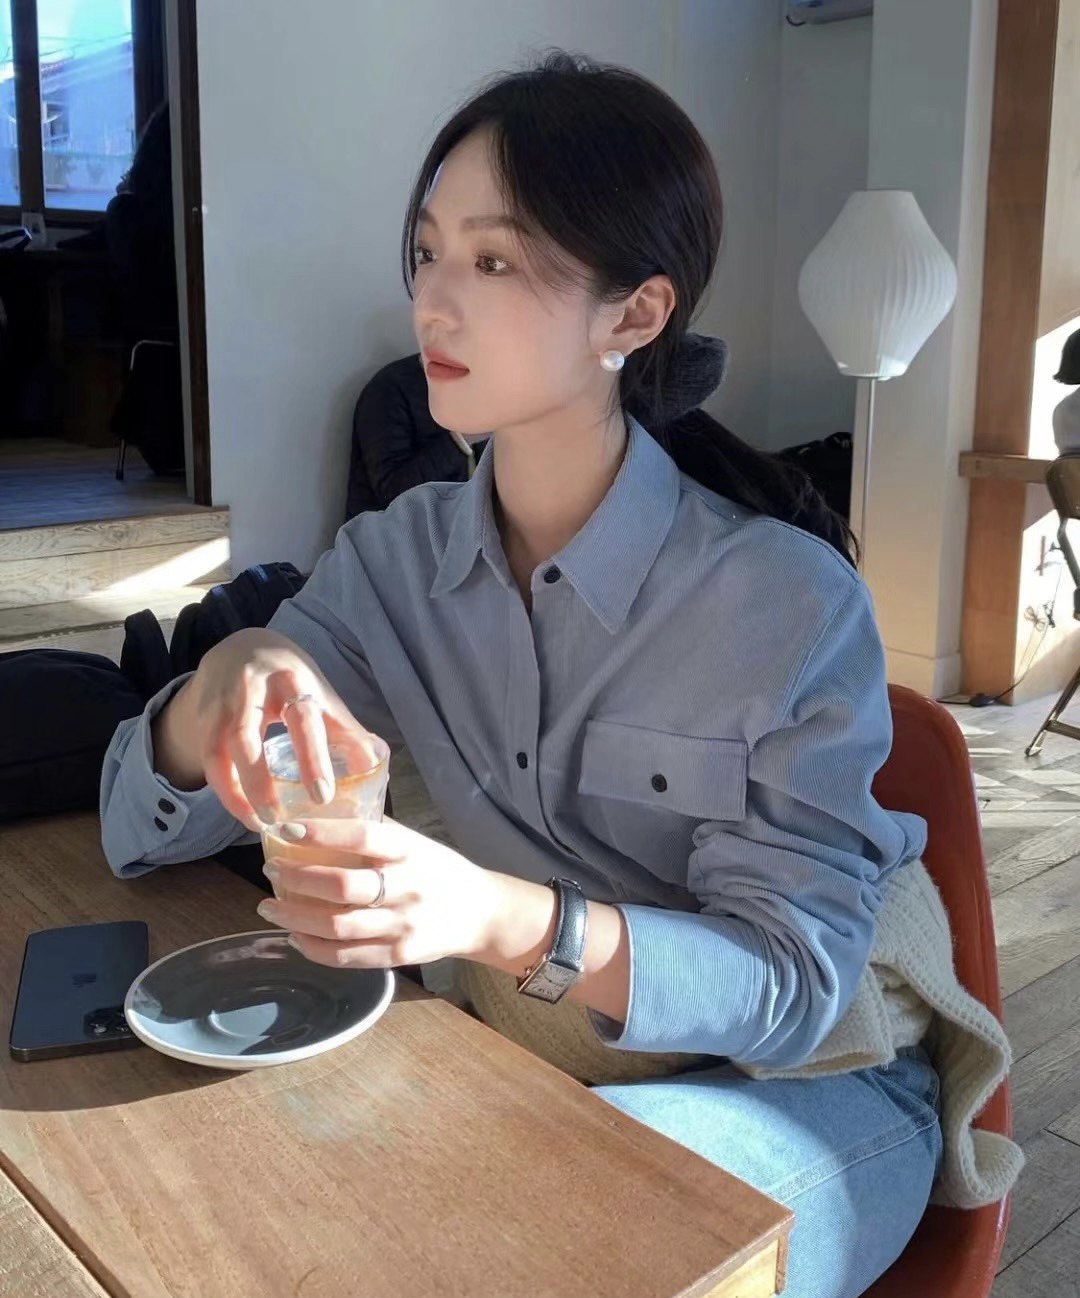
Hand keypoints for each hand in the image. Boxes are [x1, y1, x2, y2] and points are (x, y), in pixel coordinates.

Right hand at [170, 628, 380, 830]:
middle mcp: (248, 688)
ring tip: (260, 824)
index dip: (311, 759)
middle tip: (279, 819)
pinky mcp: (203, 719)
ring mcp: (220, 704)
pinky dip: (224, 789)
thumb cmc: (291, 678)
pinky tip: (242, 811)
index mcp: (290, 680)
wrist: (242, 647)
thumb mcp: (320, 694)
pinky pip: (208, 759)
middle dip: (259, 781)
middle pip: (246, 736)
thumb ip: (345, 729)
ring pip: (218, 751)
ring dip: (235, 792)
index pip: (301, 718)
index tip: (322, 796)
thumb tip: (375, 764)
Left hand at [255, 816, 506, 968]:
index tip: (286, 829)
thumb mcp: (416, 842)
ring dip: (294, 917)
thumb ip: (376, 831)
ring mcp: (402, 926)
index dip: (321, 833)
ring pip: (337, 927)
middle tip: (270, 870)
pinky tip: (296, 935)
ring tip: (270, 907)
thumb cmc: (439, 870)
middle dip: (297, 878)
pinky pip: (346, 957)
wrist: (481, 913)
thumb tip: (322, 814)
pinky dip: (313, 948)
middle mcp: (407, 888)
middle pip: (342, 887)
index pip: (362, 837)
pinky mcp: (398, 957)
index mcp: (410, 852)